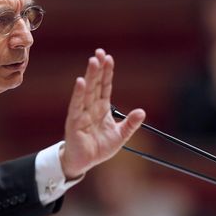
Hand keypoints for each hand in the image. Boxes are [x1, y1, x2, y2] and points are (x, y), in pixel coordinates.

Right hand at [60, 48, 144, 178]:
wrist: (84, 162)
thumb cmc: (99, 148)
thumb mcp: (120, 136)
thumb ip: (130, 124)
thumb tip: (142, 111)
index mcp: (102, 108)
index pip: (105, 86)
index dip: (107, 73)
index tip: (108, 58)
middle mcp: (91, 107)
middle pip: (95, 84)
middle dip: (98, 68)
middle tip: (99, 52)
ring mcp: (81, 113)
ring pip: (87, 91)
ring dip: (90, 75)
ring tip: (93, 61)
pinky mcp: (74, 121)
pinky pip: (76, 105)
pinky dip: (78, 93)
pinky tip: (81, 82)